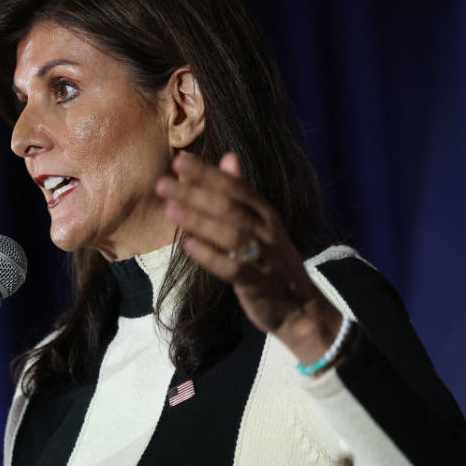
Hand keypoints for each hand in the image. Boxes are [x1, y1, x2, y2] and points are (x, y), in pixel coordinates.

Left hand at [155, 151, 342, 363]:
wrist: (302, 309)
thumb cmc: (272, 263)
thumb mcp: (262, 224)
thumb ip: (243, 192)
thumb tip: (229, 156)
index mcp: (266, 214)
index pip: (235, 187)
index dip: (207, 173)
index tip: (178, 161)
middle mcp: (268, 232)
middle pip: (230, 207)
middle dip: (196, 193)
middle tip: (162, 184)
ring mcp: (265, 258)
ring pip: (232, 234)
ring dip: (200, 221)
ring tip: (170, 210)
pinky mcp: (260, 285)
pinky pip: (234, 268)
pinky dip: (211, 256)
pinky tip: (189, 246)